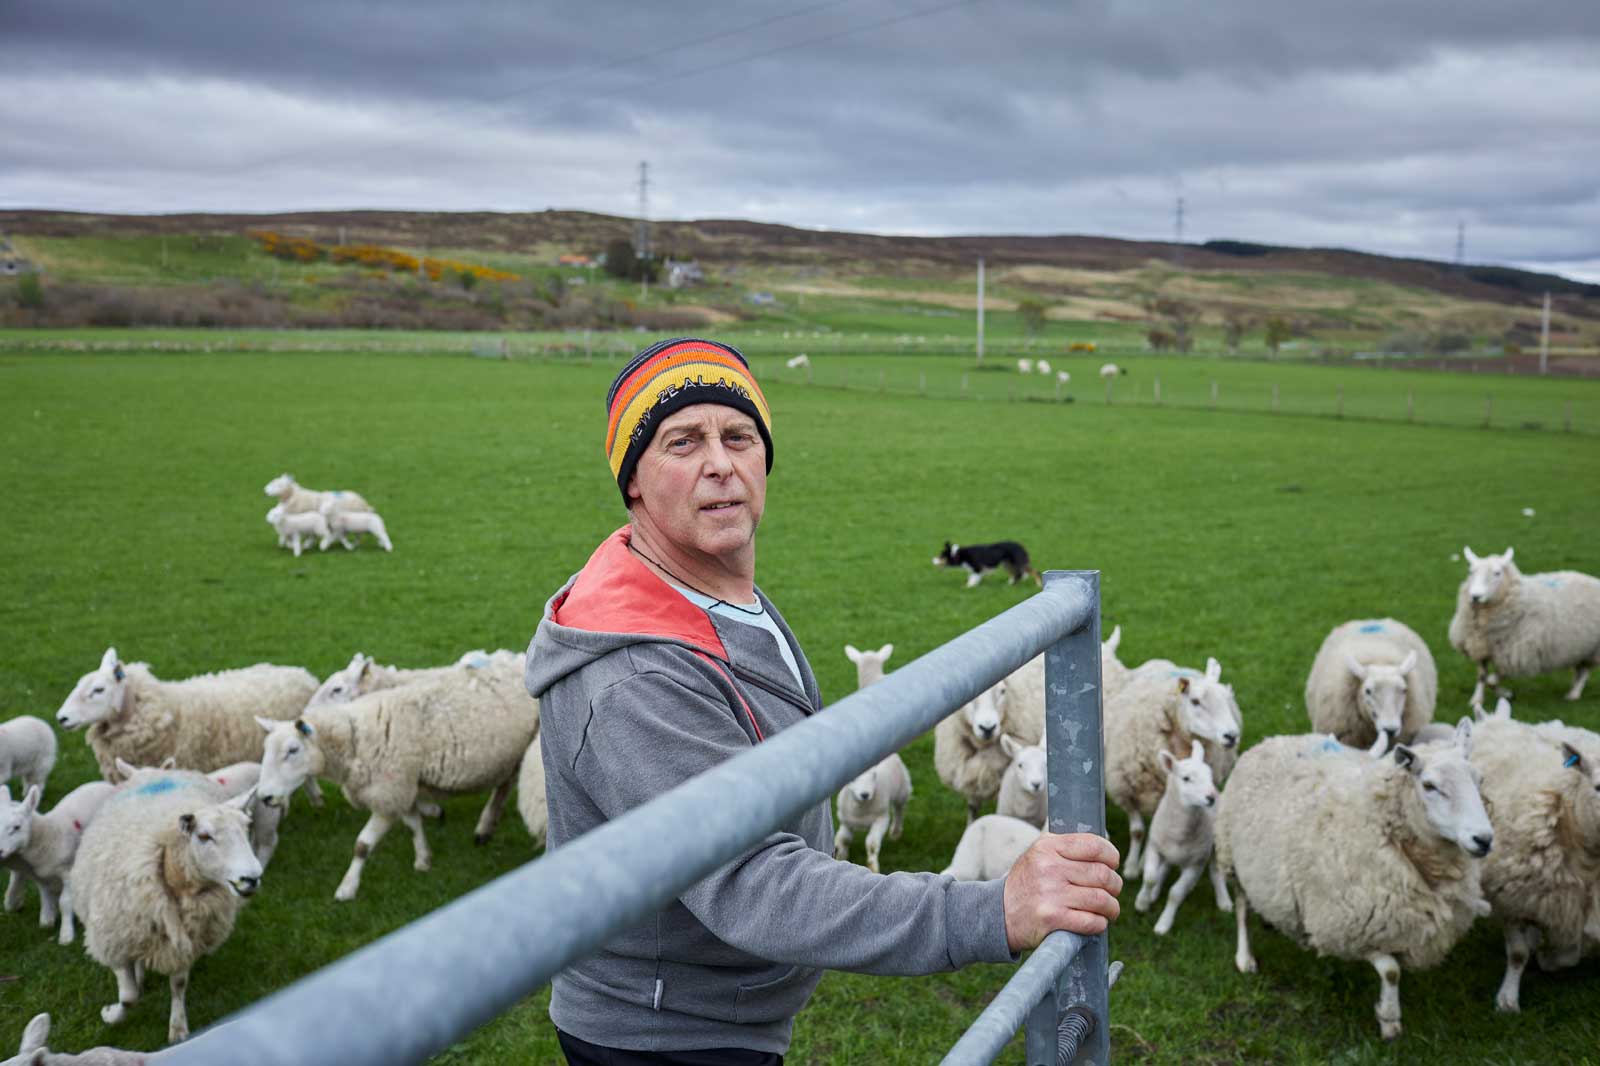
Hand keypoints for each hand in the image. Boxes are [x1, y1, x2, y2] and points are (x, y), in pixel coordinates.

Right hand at [1003, 832, 1121, 950]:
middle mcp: (1049, 868)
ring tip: (1109, 909)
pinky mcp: (1052, 919)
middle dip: (1114, 885)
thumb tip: (1107, 851)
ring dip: (1111, 907)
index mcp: (1048, 847)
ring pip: (1101, 899)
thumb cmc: (1029, 882)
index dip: (1111, 855)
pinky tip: (1096, 921)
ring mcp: (1050, 894)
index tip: (1113, 864)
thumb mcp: (1040, 854)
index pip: (1094, 845)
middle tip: (1112, 890)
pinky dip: (1100, 923)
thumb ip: (1068, 848)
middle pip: (1102, 874)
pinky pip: (1092, 921)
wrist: (1000, 912)